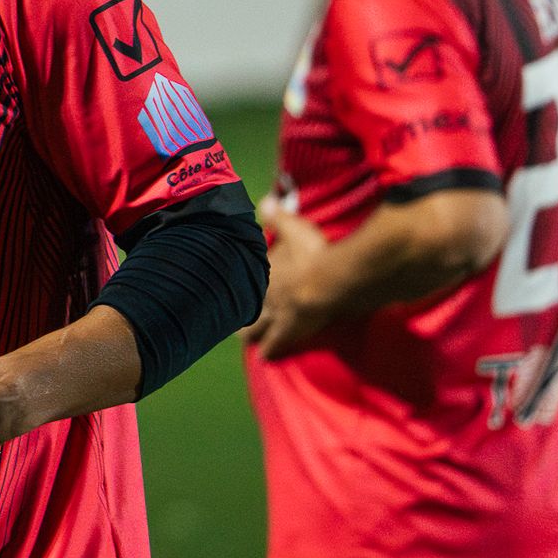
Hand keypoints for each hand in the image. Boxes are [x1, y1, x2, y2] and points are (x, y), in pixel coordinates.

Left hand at [242, 201, 334, 358]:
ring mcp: (275, 313)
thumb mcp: (295, 228)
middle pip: (245, 303)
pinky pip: (276, 343)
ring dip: (249, 332)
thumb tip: (265, 199)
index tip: (228, 285)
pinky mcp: (290, 330)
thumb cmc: (313, 252)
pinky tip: (265, 358)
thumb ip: (279, 216)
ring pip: (255, 326)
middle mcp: (263, 293)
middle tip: (228, 314)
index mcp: (263, 270)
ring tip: (243, 339)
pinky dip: (270, 349)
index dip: (238, 282)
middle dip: (237, 309)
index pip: (246, 278)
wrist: (329, 281)